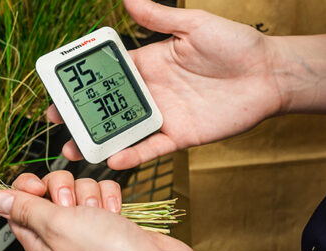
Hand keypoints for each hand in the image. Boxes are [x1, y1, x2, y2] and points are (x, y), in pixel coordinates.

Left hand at [0, 171, 201, 250]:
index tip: (40, 187)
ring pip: (79, 188)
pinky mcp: (109, 220)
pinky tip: (115, 214)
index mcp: (39, 242)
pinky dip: (110, 198)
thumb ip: (25, 207)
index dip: (28, 189)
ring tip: (100, 215)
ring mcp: (86, 228)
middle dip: (66, 190)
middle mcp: (60, 235)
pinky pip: (102, 192)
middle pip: (51, 191)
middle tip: (74, 208)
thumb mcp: (55, 225)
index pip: (19, 205)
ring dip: (91, 194)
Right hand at [49, 0, 289, 169]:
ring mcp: (165, 115)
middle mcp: (153, 91)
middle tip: (54, 120)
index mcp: (150, 62)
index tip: (58, 84)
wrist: (270, 74)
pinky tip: (113, 159)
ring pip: (123, 131)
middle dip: (80, 114)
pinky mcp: (181, 136)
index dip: (83, 80)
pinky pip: (151, 148)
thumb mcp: (195, 25)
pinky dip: (132, 155)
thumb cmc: (237, 45)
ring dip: (98, 141)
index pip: (109, 72)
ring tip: (72, 150)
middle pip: (108, 105)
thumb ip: (160, 17)